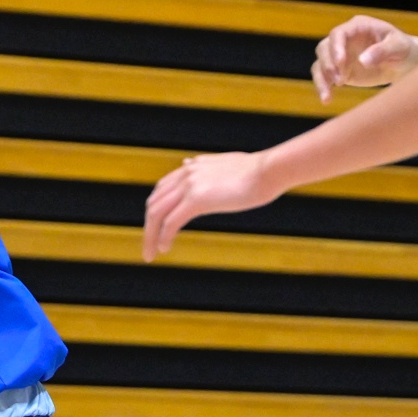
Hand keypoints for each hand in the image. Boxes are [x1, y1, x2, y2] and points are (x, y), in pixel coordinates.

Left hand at [143, 150, 268, 259]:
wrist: (269, 171)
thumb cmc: (257, 172)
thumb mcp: (226, 165)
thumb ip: (205, 168)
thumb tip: (188, 163)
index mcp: (192, 167)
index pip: (162, 189)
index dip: (156, 210)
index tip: (156, 227)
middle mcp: (186, 173)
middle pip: (154, 202)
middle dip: (148, 226)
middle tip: (149, 246)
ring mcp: (189, 185)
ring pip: (157, 214)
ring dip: (150, 235)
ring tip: (150, 253)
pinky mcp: (197, 199)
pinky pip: (171, 222)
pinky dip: (163, 237)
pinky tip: (163, 249)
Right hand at [312, 15, 417, 101]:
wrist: (404, 63)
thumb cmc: (403, 50)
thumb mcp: (398, 47)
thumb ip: (382, 51)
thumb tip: (363, 60)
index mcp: (358, 26)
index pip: (338, 33)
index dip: (336, 47)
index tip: (340, 63)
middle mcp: (345, 39)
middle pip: (324, 48)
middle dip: (328, 64)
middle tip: (340, 81)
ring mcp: (340, 55)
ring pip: (320, 63)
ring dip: (321, 79)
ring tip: (328, 96)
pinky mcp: (339, 71)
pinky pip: (324, 77)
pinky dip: (323, 87)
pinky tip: (326, 100)